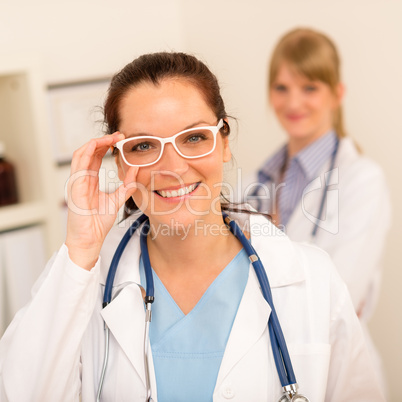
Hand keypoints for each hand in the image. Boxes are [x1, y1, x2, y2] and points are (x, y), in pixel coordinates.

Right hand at [65, 133, 137, 269]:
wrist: (89, 239)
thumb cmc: (98, 223)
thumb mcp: (117, 200)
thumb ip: (126, 186)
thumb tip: (136, 170)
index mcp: (89, 181)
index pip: (96, 157)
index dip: (106, 146)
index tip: (120, 140)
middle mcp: (82, 178)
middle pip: (89, 152)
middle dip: (103, 141)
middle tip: (119, 135)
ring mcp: (76, 181)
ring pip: (81, 153)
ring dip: (96, 143)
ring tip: (110, 138)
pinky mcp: (75, 186)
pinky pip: (78, 164)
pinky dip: (87, 152)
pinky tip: (97, 145)